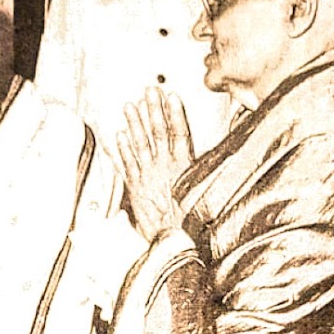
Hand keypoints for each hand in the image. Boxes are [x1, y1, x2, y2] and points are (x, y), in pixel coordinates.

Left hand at [117, 87, 194, 241]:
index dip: (175, 113)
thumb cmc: (193, 222)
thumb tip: (215, 161)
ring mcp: (148, 177)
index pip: (179, 133)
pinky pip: (126, 164)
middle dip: (153, 109)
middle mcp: (164, 168)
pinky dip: (121, 149)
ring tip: (130, 106)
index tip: (171, 95)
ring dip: (134, 123)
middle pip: (157, 132)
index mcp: (184, 167)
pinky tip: (118, 135)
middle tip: (148, 90)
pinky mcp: (135, 188)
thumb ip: (203, 175)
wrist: (175, 243)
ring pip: (140, 144)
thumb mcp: (205, 194)